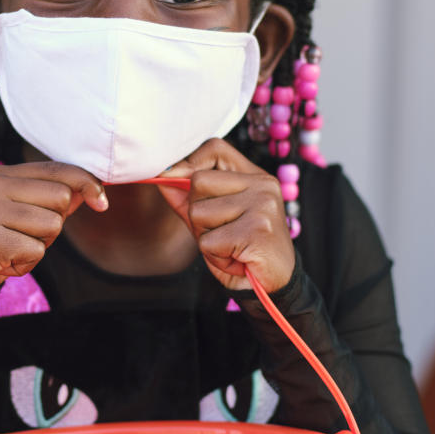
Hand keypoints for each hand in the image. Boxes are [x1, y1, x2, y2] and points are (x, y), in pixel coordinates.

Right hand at [0, 162, 107, 302]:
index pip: (57, 169)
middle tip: (26, 236)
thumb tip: (91, 189)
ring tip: (13, 249)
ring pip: (52, 226)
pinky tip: (4, 263)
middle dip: (54, 224)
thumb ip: (51, 198)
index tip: (101, 201)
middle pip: (61, 198)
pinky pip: (35, 251)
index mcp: (0, 174)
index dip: (87, 182)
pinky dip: (26, 264)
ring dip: (39, 246)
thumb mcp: (20, 213)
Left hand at [156, 138, 294, 291]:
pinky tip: (236, 259)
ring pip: (198, 213)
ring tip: (230, 247)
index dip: (189, 161)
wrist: (273, 285)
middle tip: (220, 233)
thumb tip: (160, 176)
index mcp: (254, 177)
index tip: (176, 179)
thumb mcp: (213, 220)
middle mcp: (261, 185)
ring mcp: (262, 205)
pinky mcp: (257, 230)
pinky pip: (208, 241)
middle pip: (198, 182)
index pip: (215, 148)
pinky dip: (215, 257)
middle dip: (196, 214)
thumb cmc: (242, 250)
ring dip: (205, 239)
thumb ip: (188, 198)